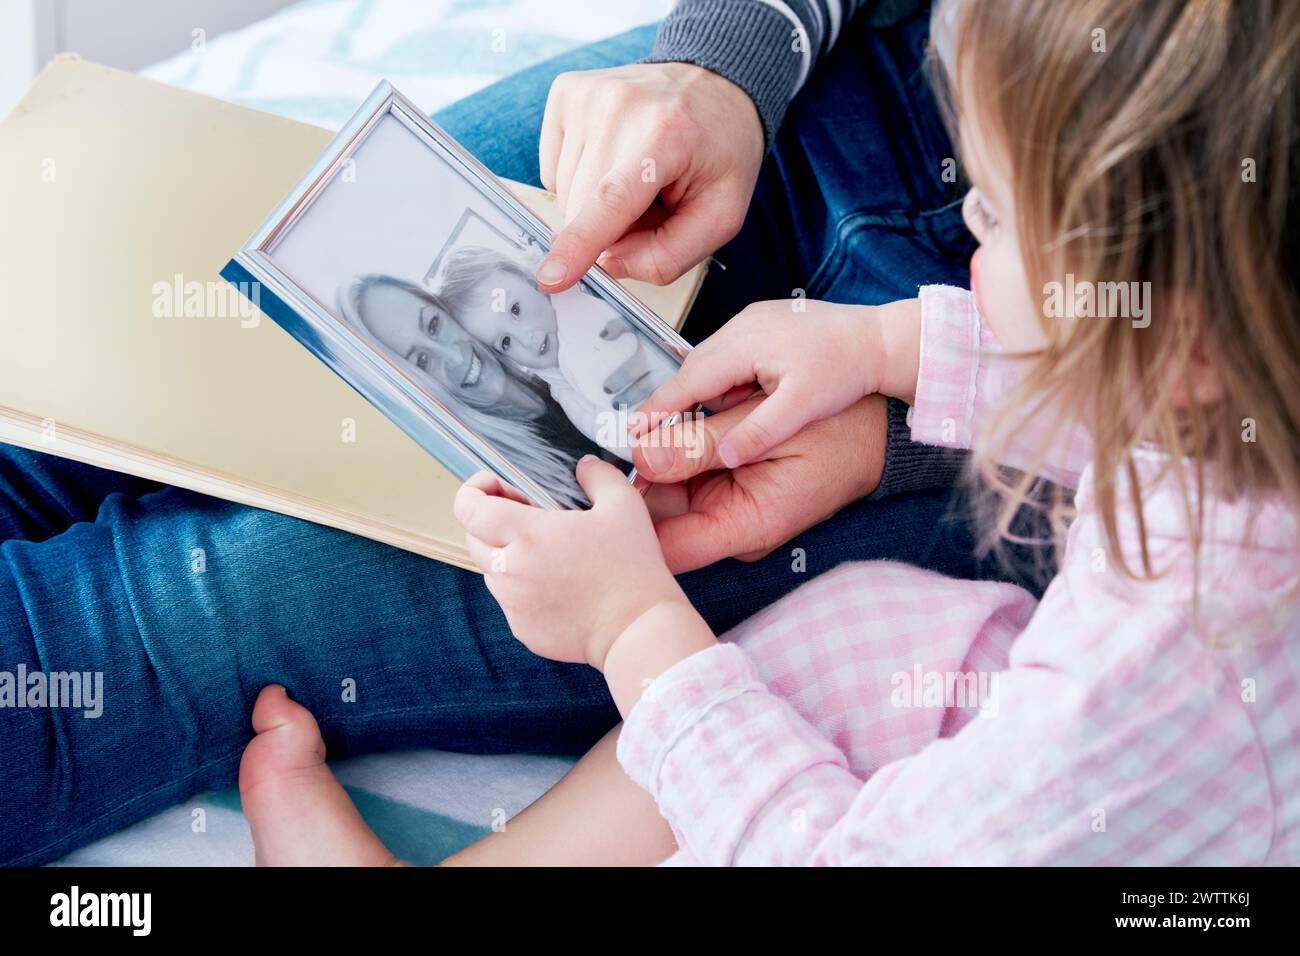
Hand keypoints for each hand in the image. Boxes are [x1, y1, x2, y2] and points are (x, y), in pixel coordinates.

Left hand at [454, 458, 687, 668]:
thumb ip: (599, 476)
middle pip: (473, 538)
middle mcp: (511, 571)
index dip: (473, 491)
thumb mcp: (625, 506)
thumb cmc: (632, 567)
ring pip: (491, 571)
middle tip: (530, 518)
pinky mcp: (523, 629)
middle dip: (491, 522)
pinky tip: (559, 586)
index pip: (469, 508)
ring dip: (507, 556)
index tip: (496, 486)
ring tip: (547, 554)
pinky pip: (509, 602)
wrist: (638, 630)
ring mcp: (514, 604)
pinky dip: (523, 588)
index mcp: (528, 535)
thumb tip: (584, 466)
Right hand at [535, 62, 763, 291]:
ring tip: (636, 177)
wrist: (713, 84)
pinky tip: (613, 159)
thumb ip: (669, 255)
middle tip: (651, 204)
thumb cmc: (719, 152)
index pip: (612, 199)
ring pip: (564, 193)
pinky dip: (580, 180)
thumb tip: (606, 264)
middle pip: (582, 208)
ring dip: (597, 204)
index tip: (551, 277)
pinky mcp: (565, 93)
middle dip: (610, 229)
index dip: (580, 243)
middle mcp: (619, 106)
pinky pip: (553, 171)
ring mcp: (587, 95)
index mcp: (665, 134)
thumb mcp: (721, 215)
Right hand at [636, 298, 920, 467]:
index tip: (632, 431)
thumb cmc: (848, 366)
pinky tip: (728, 400)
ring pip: (708, 363)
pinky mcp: (762, 326)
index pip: (688, 382)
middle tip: (646, 434)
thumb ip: (758, 432)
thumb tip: (724, 456)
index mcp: (745, 343)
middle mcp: (742, 327)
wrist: (881, 338)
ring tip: (684, 423)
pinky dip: (718, 379)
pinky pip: (727, 356)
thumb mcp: (802, 407)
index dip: (658, 409)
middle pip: (691, 370)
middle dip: (670, 402)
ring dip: (697, 391)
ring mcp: (752, 323)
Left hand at [636, 393, 889, 572]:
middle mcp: (736, 529)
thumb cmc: (843, 430)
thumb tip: (643, 453)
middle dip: (638, 483)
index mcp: (748, 524)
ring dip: (659, 462)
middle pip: (661, 520)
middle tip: (620, 440)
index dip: (627, 525)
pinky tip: (680, 429)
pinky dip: (680, 455)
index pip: (668, 549)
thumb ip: (702, 442)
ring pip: (671, 496)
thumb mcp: (767, 427)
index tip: (599, 494)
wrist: (881, 431)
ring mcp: (735, 515)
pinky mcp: (734, 498)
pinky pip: (691, 482)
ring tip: (656, 427)